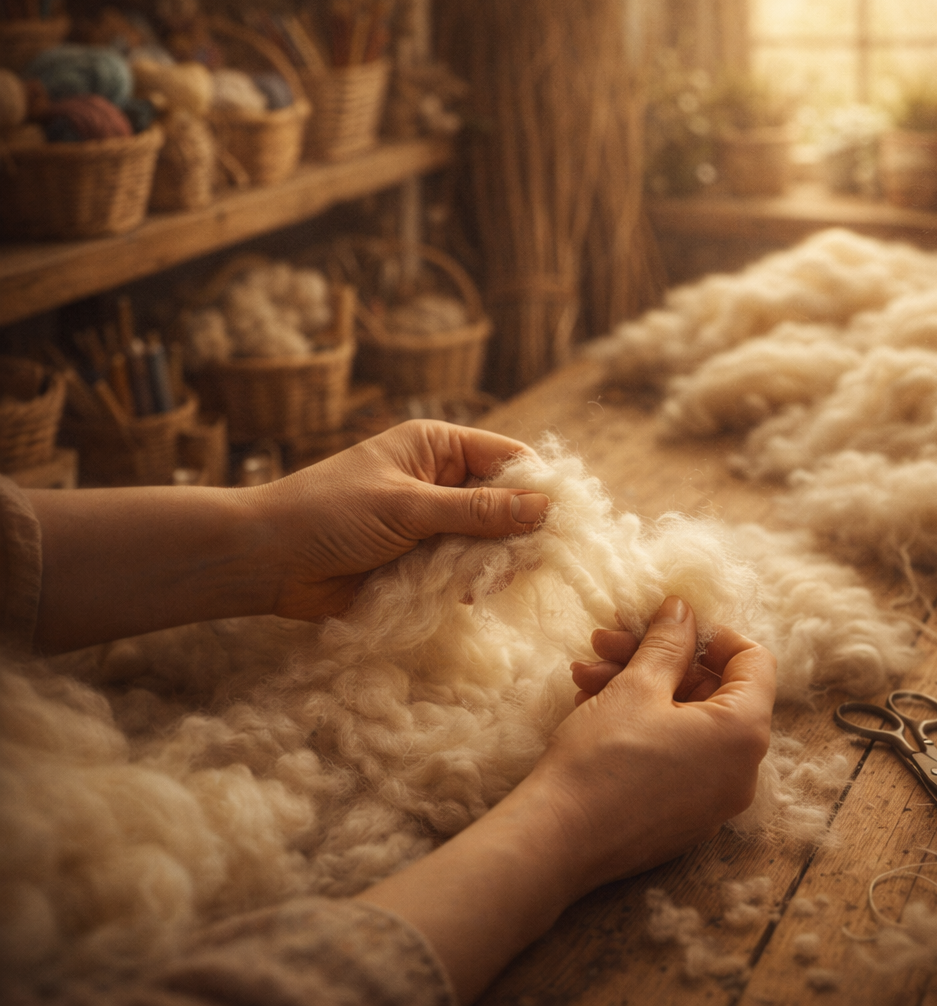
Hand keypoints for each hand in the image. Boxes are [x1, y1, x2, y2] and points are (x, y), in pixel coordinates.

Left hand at [248, 420, 548, 620]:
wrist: (268, 561)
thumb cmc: (331, 514)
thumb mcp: (408, 507)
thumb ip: (477, 511)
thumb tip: (544, 508)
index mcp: (437, 447)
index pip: (508, 458)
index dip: (538, 485)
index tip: (562, 519)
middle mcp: (440, 481)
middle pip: (504, 502)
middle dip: (519, 530)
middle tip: (531, 559)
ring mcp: (431, 523)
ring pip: (488, 540)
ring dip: (494, 561)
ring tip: (492, 579)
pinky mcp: (420, 561)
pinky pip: (463, 569)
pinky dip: (471, 581)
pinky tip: (469, 594)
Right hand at [521, 596, 775, 890]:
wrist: (558, 838)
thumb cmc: (603, 757)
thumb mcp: (637, 685)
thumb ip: (669, 642)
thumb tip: (684, 610)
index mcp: (743, 733)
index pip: (754, 662)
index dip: (711, 633)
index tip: (667, 624)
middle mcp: (741, 771)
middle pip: (711, 690)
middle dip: (658, 658)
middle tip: (606, 641)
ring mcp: (712, 799)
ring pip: (685, 721)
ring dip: (638, 687)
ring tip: (584, 674)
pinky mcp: (681, 816)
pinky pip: (674, 754)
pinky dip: (641, 724)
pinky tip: (591, 705)